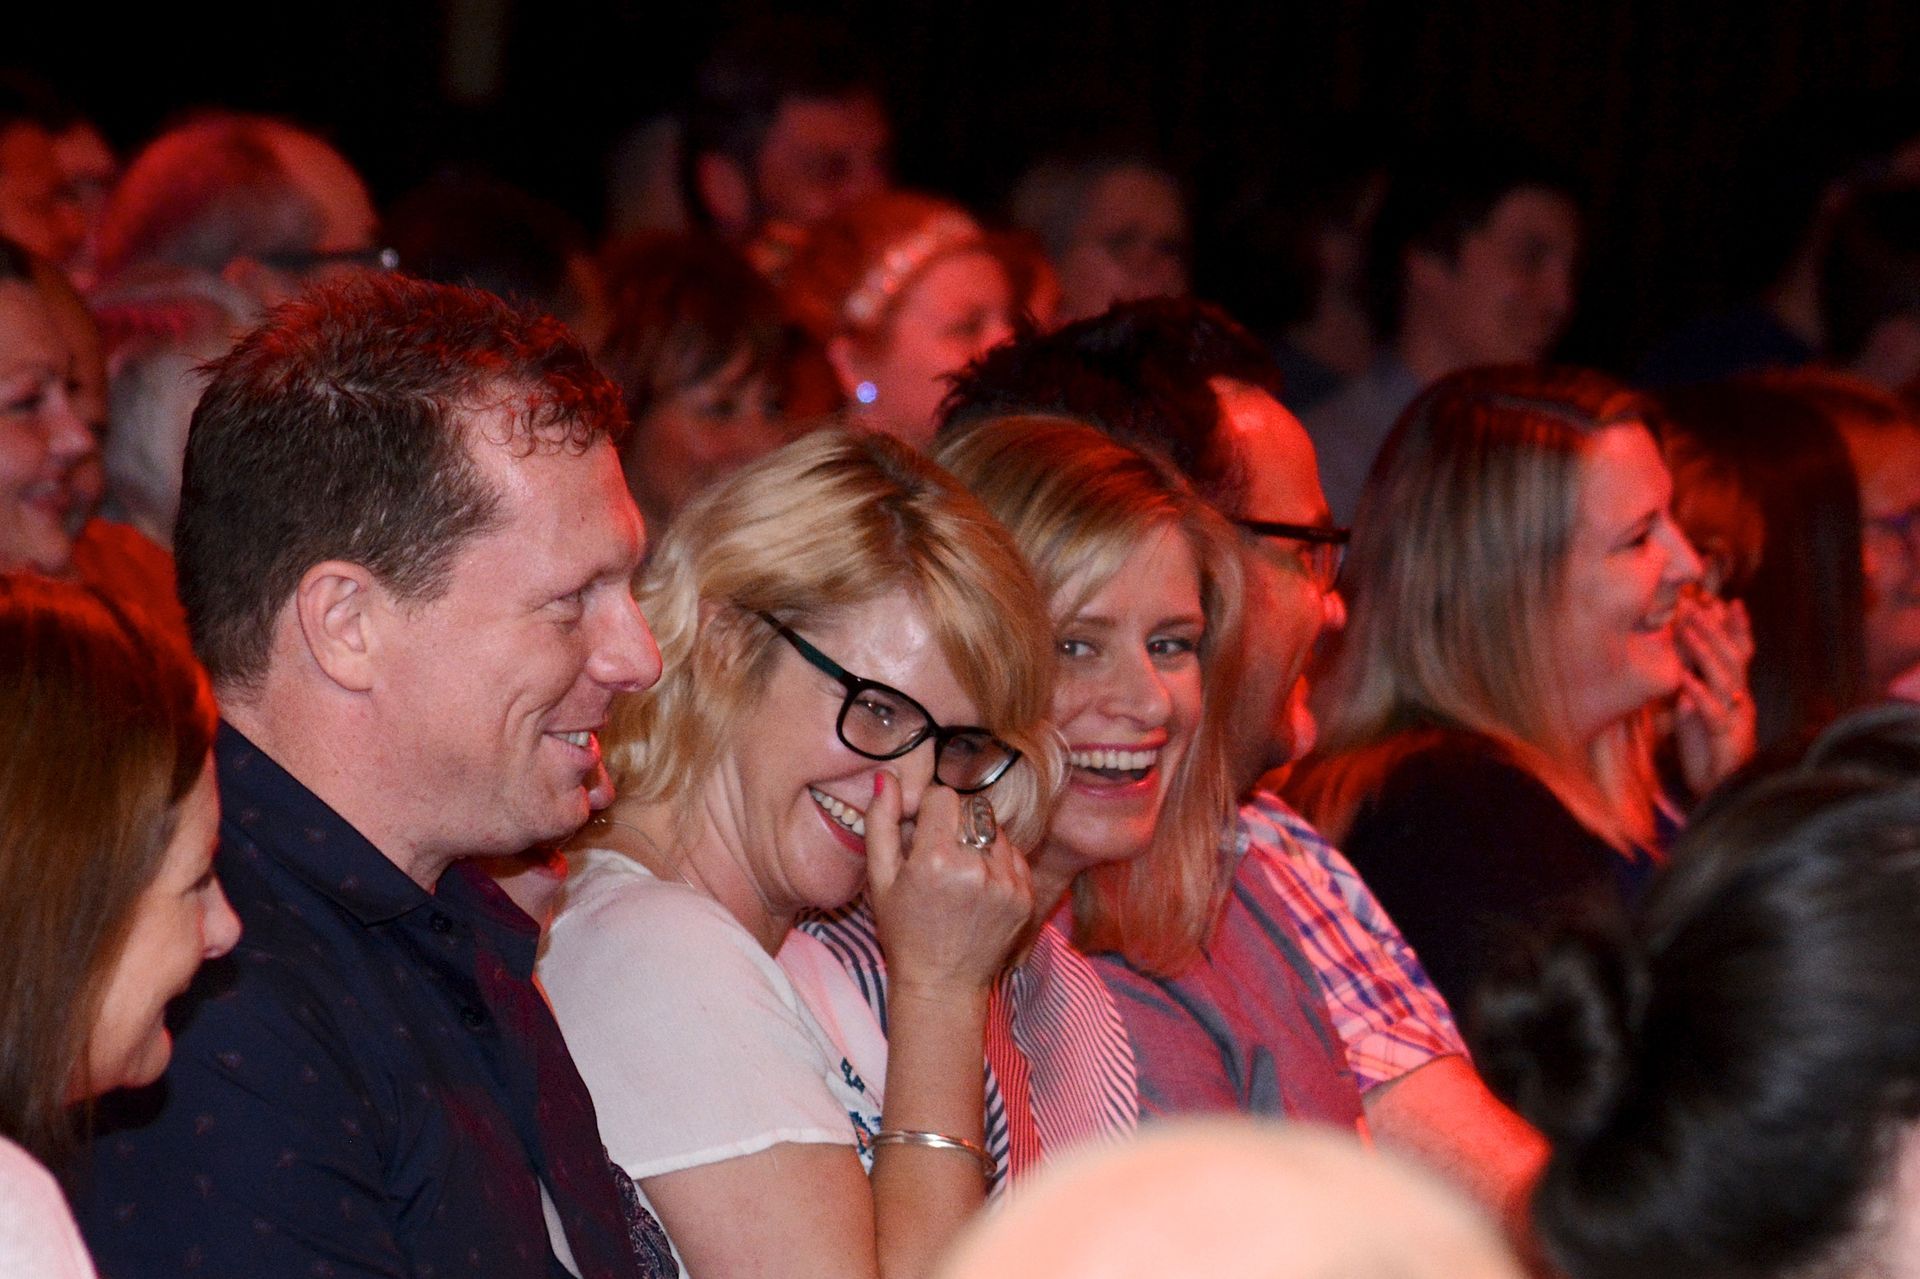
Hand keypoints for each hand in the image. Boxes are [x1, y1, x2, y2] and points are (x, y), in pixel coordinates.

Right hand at [865, 772, 1032, 994]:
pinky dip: (996, 860)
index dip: (929, 810)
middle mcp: (976, 867)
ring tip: (959, 873)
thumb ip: (880, 823)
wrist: (943, 983)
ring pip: (994, 828)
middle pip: (971, 809)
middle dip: (954, 823)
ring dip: (977, 840)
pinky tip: (978, 887)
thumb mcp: (879, 879)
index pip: (943, 796)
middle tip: (940, 855)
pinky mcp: (1025, 895)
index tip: (922, 833)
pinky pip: (1012, 853)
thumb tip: (887, 777)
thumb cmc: (904, 931)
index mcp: (935, 859)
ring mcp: (1006, 882)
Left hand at [1672, 590, 1755, 794]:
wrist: (1720, 788)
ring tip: (1688, 631)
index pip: (1740, 653)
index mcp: (1734, 691)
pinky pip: (1714, 712)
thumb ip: (1696, 688)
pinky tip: (1684, 680)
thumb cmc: (1708, 748)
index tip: (1726, 601)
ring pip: (1725, 678)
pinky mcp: (1727, 737)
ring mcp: (1736, 716)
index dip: (1736, 628)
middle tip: (1694, 605)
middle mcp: (1740, 699)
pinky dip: (1699, 694)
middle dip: (1713, 630)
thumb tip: (1685, 666)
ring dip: (1705, 653)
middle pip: (1731, 657)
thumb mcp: (1699, 711)